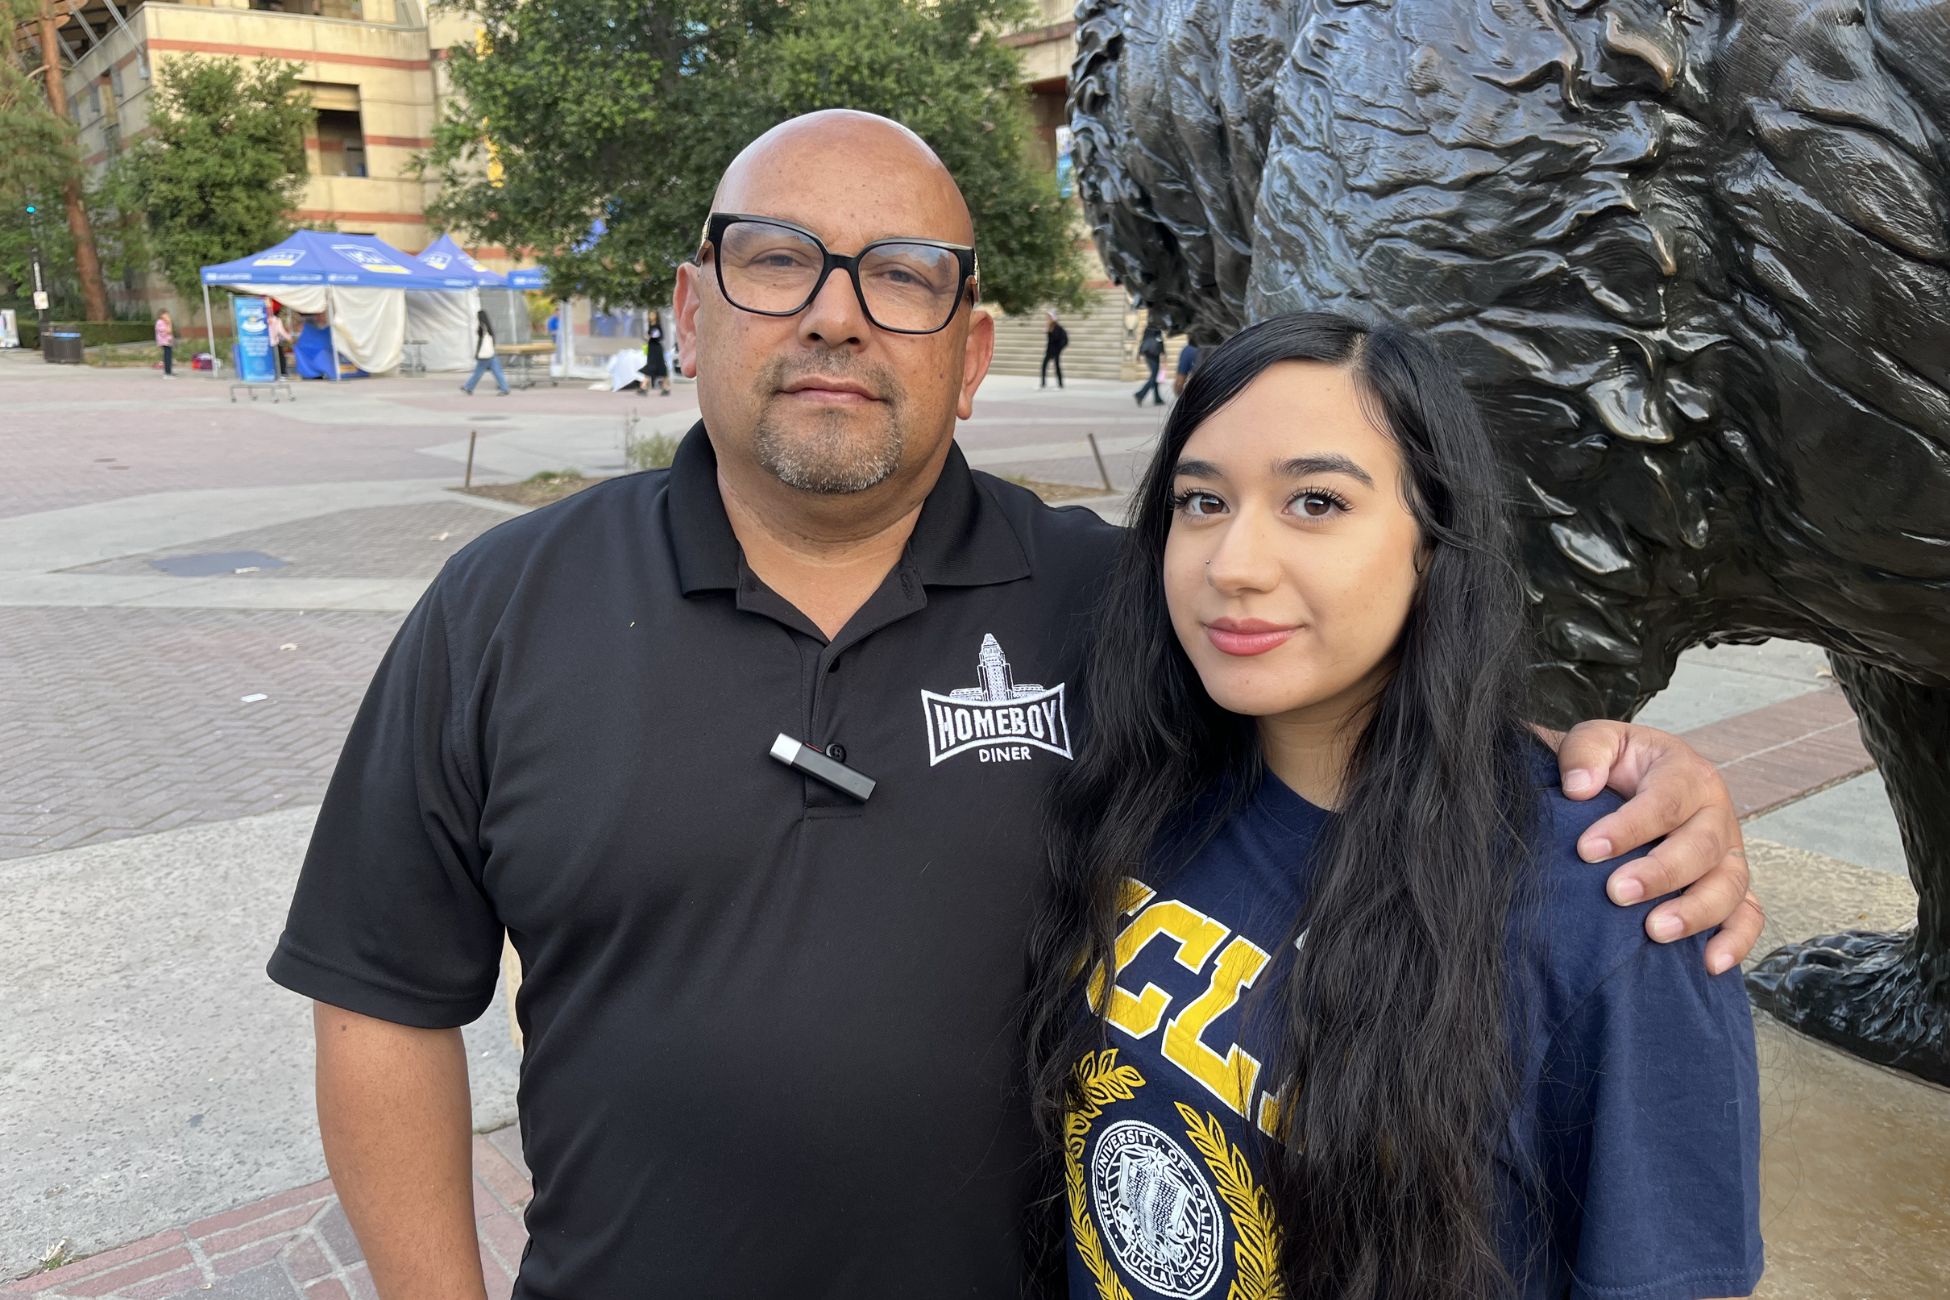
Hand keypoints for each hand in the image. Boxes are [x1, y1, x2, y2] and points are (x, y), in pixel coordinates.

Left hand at [1543, 720, 1762, 974]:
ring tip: (1655, 931)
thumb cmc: (1615, 764)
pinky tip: (1709, 964)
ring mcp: (1729, 853)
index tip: (1587, 850)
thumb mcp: (1598, 741)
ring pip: (1729, 885)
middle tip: (1617, 892)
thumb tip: (1579, 787)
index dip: (1629, 828)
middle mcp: (1716, 813)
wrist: (1636, 780)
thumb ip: (1584, 753)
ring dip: (1695, 912)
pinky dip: (1737, 941)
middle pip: (1702, 847)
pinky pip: (1748, 915)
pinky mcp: (1732, 886)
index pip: (1665, 801)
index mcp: (1686, 773)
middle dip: (1660, 873)